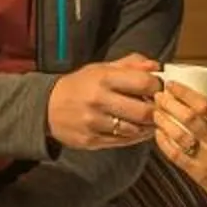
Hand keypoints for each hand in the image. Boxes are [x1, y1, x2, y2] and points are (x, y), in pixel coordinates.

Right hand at [47, 54, 162, 151]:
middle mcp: (99, 100)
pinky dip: (135, 137)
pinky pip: (122, 142)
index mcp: (103, 78)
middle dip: (157, 111)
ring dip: (147, 126)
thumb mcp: (101, 68)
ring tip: (150, 120)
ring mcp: (94, 122)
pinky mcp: (91, 140)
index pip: (144, 82)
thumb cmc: (80, 85)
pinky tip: (138, 130)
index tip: (159, 88)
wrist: (47, 107)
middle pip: (144, 111)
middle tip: (160, 109)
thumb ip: (130, 65)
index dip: (158, 86)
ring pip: (134, 129)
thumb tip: (157, 66)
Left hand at [154, 85, 206, 206]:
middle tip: (159, 96)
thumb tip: (204, 107)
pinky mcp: (197, 173)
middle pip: (189, 117)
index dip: (185, 93)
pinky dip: (164, 143)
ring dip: (164, 121)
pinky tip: (158, 134)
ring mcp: (206, 158)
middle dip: (170, 104)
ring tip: (155, 112)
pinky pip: (176, 155)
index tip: (172, 86)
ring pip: (179, 135)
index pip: (205, 105)